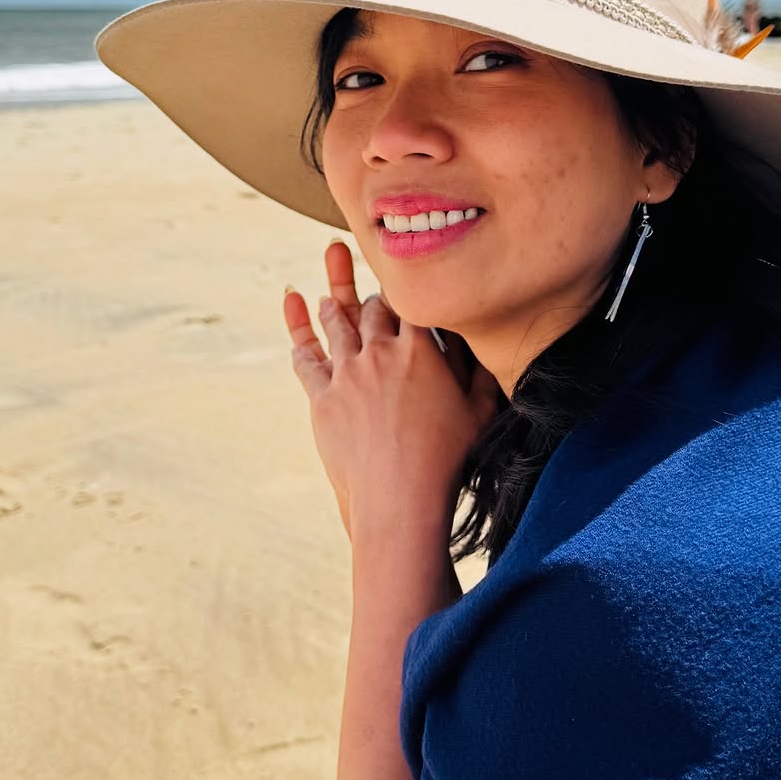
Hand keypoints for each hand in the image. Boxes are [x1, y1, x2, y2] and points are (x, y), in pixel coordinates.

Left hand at [283, 240, 499, 542]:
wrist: (399, 500)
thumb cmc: (449, 461)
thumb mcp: (480, 412)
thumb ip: (481, 372)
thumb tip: (486, 345)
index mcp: (420, 350)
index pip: (412, 302)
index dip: (411, 289)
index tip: (410, 279)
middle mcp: (379, 352)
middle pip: (373, 309)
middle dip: (375, 295)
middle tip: (372, 282)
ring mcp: (347, 373)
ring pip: (337, 324)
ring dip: (334, 302)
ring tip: (328, 287)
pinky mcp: (322, 398)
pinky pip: (306, 357)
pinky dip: (298, 329)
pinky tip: (294, 310)